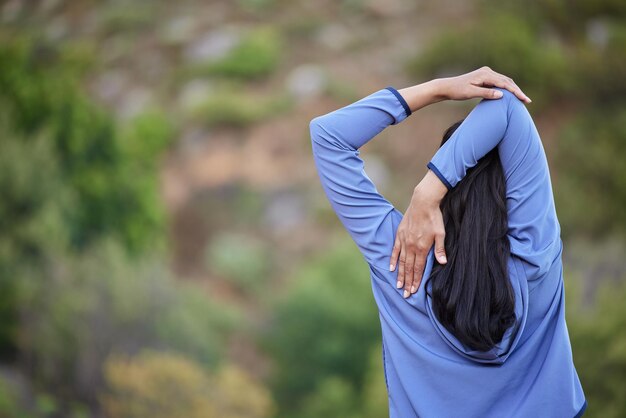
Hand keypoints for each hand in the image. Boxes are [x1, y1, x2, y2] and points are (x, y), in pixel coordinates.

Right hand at [390, 170, 447, 297]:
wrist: (423, 202)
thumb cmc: (434, 218)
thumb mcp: (441, 233)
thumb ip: (440, 249)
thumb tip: (443, 263)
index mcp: (422, 248)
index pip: (418, 268)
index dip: (416, 281)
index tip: (413, 291)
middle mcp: (411, 246)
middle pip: (409, 268)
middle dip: (407, 282)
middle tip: (405, 294)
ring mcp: (404, 240)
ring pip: (401, 261)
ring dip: (400, 274)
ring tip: (398, 285)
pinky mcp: (400, 234)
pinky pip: (395, 250)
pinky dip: (394, 260)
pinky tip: (392, 268)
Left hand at [437, 66, 530, 102]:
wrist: (447, 87)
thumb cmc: (457, 91)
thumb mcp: (471, 93)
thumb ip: (486, 93)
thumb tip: (501, 94)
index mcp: (486, 74)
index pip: (505, 84)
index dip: (516, 92)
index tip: (524, 99)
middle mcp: (488, 71)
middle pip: (507, 81)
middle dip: (517, 91)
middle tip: (527, 101)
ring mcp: (487, 73)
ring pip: (504, 81)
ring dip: (513, 89)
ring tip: (522, 99)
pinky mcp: (485, 77)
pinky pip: (499, 82)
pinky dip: (506, 88)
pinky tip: (511, 95)